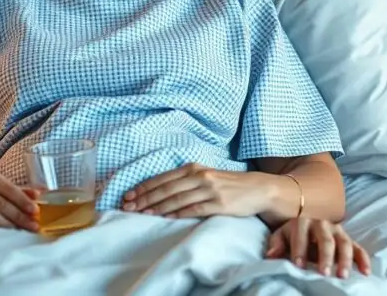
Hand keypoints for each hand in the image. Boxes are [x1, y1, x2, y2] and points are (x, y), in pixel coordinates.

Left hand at [121, 163, 274, 217]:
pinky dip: (178, 213)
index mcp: (194, 168)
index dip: (143, 188)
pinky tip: (166, 218)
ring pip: (177, 199)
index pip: (162, 178)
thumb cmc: (228, 184)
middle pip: (166, 188)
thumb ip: (186, 181)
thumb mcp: (206, 176)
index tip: (128, 196)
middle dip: (144, 198)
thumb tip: (160, 191)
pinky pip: (194, 209)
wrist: (258, 189)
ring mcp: (210, 190)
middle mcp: (200, 176)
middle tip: (128, 207)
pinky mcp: (219, 204)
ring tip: (142, 214)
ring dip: (157, 207)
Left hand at [266, 217, 370, 278]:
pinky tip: (365, 273)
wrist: (305, 228)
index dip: (299, 250)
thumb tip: (272, 254)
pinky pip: (359, 248)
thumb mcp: (280, 237)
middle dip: (325, 257)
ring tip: (342, 276)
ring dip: (345, 260)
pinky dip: (363, 260)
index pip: (301, 236)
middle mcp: (322, 224)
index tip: (299, 266)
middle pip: (325, 240)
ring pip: (344, 243)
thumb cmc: (291, 236)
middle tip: (324, 273)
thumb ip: (276, 245)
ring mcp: (338, 231)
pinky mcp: (349, 240)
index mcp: (303, 222)